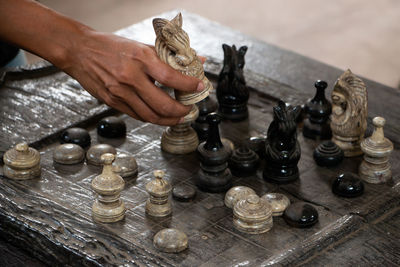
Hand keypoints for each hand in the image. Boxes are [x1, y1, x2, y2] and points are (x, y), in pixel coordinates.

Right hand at [62, 31, 203, 125]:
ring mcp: (120, 92)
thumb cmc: (111, 46)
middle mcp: (131, 77)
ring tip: (178, 116)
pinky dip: (152, 118)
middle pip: (163, 105)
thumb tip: (196, 59)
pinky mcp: (113, 102)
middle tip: (189, 109)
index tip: (199, 87)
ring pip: (151, 116)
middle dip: (181, 111)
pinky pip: (137, 116)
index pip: (171, 78)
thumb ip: (168, 56)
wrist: (79, 51)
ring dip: (169, 120)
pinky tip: (159, 115)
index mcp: (140, 58)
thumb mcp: (141, 45)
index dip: (189, 85)